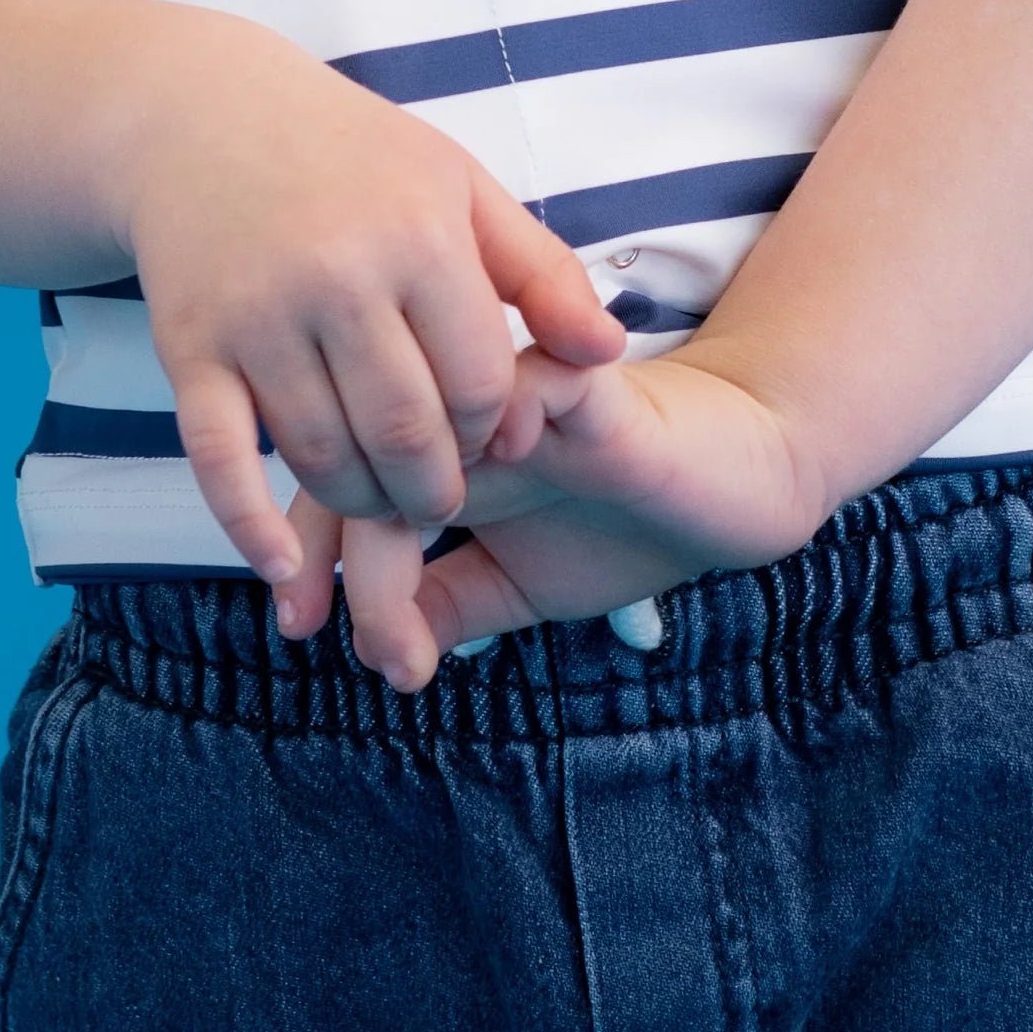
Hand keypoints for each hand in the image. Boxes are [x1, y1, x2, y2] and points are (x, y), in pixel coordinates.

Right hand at [114, 11, 622, 581]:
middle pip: (403, 435)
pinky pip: (219, 461)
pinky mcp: (189, 346)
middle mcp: (338, 278)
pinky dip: (249, 527)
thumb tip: (609, 351)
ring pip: (321, 456)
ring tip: (381, 503)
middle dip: (434, 489)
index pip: (480, 383)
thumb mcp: (461, 188)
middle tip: (438, 496)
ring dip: (360, 504)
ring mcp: (256, 316)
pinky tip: (282, 566)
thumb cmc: (352, 158)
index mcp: (418, 237)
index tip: (483, 436)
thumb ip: (543, 272)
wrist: (203, 117)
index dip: (491, 429)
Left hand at [283, 349, 833, 688]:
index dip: (307, 544)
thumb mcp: (515, 584)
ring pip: (431, 417)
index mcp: (441, 454)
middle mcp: (468, 417)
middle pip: (368, 444)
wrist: (734, 490)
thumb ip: (446, 605)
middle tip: (353, 636)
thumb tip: (374, 652)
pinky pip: (536, 378)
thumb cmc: (621, 527)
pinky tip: (495, 477)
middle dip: (343, 544)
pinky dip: (510, 416)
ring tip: (406, 606)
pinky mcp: (593, 386)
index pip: (342, 474)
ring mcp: (525, 394)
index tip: (299, 629)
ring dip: (402, 507)